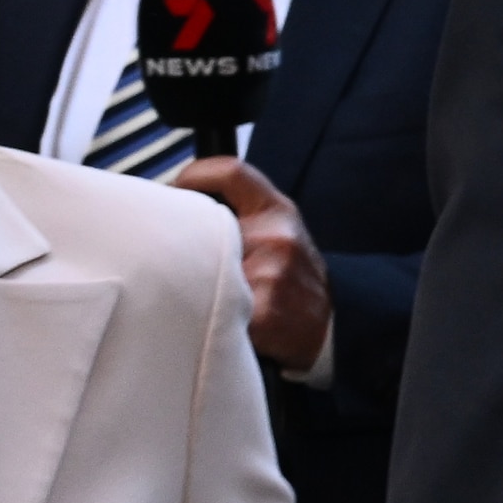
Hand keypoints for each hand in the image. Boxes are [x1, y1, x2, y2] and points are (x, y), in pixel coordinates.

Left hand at [174, 158, 330, 376]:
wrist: (328, 329)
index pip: (231, 172)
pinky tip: (225, 320)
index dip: (195, 175)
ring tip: (208, 296)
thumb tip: (184, 206)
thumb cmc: (290, 279)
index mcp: (278, 210)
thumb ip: (241, 215)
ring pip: (205, 271)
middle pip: (205, 226)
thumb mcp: (277, 233)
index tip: (174, 191)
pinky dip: (212, 317)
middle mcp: (278, 235)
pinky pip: (217, 309)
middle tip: (173, 257)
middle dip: (185, 243)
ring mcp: (273, 273)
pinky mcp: (265, 312)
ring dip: (198, 284)